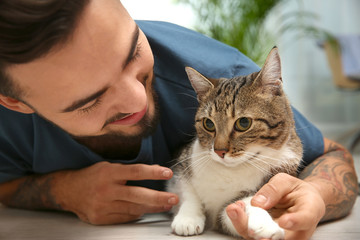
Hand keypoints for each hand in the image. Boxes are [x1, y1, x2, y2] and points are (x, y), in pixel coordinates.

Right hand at [53, 162, 178, 224]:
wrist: (67, 190)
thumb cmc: (92, 176)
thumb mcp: (108, 167)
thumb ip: (128, 171)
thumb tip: (153, 172)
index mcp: (109, 172)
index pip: (136, 172)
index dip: (153, 172)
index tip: (168, 172)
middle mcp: (106, 190)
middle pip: (137, 195)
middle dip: (158, 198)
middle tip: (173, 199)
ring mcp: (103, 206)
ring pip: (133, 209)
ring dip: (152, 208)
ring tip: (166, 205)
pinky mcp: (100, 218)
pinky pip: (124, 217)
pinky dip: (137, 214)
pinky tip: (147, 210)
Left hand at [226, 173, 325, 239]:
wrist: (300, 201)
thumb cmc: (296, 191)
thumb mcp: (287, 181)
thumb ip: (274, 189)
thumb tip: (258, 202)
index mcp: (309, 211)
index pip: (305, 219)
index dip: (295, 222)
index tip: (284, 221)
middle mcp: (297, 230)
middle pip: (279, 237)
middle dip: (258, 230)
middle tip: (241, 214)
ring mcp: (281, 235)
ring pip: (262, 239)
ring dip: (244, 225)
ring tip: (234, 208)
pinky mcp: (267, 235)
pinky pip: (252, 233)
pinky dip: (241, 222)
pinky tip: (236, 209)